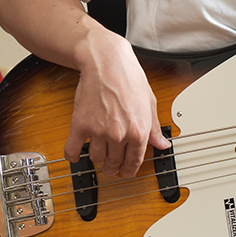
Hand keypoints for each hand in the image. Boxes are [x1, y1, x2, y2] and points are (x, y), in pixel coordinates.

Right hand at [64, 31, 169, 177]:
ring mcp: (98, 131)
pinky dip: (73, 156)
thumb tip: (163, 144)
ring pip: (95, 158)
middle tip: (111, 167)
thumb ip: (155, 128)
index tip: (125, 172)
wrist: (106, 63)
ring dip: (96, 158)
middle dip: (113, 168)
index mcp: (139, 130)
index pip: (134, 161)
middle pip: (114, 163)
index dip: (129, 170)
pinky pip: (72, 150)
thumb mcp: (150, 103)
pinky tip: (76, 154)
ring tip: (98, 153)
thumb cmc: (129, 78)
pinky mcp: (80, 126)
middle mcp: (119, 134)